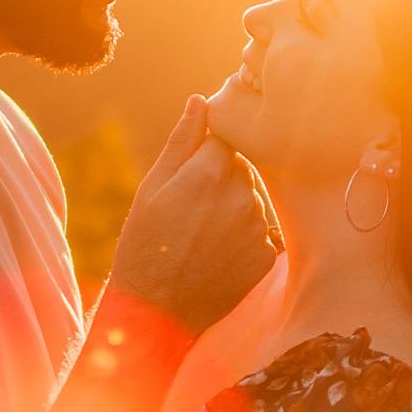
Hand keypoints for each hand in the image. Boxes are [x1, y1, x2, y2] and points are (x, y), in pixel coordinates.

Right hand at [110, 96, 279, 336]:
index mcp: (212, 171)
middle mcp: (242, 196)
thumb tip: (200, 100)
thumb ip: (182, 141)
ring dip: (232, 210)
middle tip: (189, 212)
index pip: (225, 140)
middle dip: (220, 181)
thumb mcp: (153, 187)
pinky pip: (260, 233)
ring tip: (200, 236)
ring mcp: (258, 228)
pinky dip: (242, 239)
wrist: (156, 310)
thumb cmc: (145, 243)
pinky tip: (216, 254)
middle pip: (241, 169)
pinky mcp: (267, 257)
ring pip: (251, 200)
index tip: (190, 175)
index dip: (205, 155)